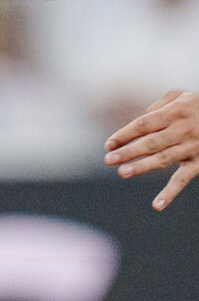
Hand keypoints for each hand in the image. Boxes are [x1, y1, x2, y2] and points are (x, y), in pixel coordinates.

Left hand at [106, 90, 198, 209]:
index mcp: (175, 112)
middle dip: (128, 152)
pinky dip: (170, 193)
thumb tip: (141, 116)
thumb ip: (160, 104)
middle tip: (109, 160)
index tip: (109, 144)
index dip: (125, 134)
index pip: (143, 125)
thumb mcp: (182, 95)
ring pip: (163, 159)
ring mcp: (192, 148)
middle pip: (150, 143)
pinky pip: (183, 179)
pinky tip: (157, 205)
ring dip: (142, 167)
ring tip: (122, 173)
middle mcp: (183, 130)